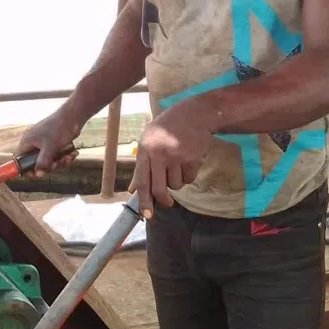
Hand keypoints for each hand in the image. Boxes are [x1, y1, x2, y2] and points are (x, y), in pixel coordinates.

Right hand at [17, 108, 81, 175]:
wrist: (72, 117)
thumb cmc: (58, 129)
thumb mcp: (50, 148)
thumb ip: (43, 162)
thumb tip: (38, 175)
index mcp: (27, 141)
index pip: (19, 159)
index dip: (25, 168)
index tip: (36, 174)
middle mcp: (33, 142)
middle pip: (36, 162)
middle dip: (49, 165)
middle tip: (57, 164)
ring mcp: (43, 142)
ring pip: (48, 159)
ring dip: (59, 161)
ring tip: (68, 157)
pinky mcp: (53, 143)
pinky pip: (55, 155)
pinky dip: (63, 156)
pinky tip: (72, 154)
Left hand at [132, 101, 213, 216]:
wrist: (195, 114)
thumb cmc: (168, 128)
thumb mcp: (149, 141)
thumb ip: (141, 166)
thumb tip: (132, 189)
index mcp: (145, 150)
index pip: (142, 181)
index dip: (144, 201)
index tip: (147, 214)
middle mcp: (159, 154)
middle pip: (159, 189)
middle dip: (163, 200)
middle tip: (167, 203)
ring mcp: (176, 157)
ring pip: (176, 185)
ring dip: (177, 182)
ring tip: (178, 166)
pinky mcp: (192, 159)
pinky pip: (189, 179)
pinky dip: (189, 175)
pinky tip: (188, 161)